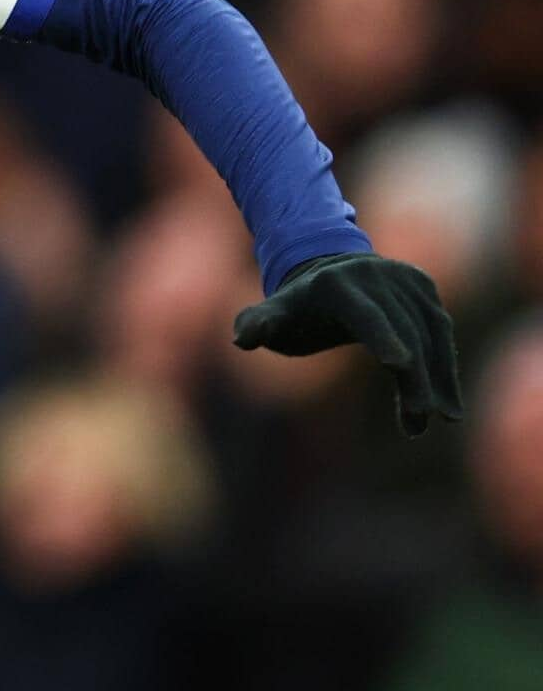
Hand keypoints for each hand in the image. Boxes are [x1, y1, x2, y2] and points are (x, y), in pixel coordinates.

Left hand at [233, 252, 465, 436]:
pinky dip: (446, 366)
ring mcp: (403, 278)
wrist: (325, 271)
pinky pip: (440, 330)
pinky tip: (449, 403)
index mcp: (335, 285)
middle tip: (419, 419)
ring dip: (439, 378)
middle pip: (404, 332)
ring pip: (431, 332)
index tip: (400, 365)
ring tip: (441, 419)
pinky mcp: (423, 287)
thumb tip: (241, 338)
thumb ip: (257, 325)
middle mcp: (374, 275)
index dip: (382, 337)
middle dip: (414, 377)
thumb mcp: (273, 317)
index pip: (365, 315)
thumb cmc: (295, 309)